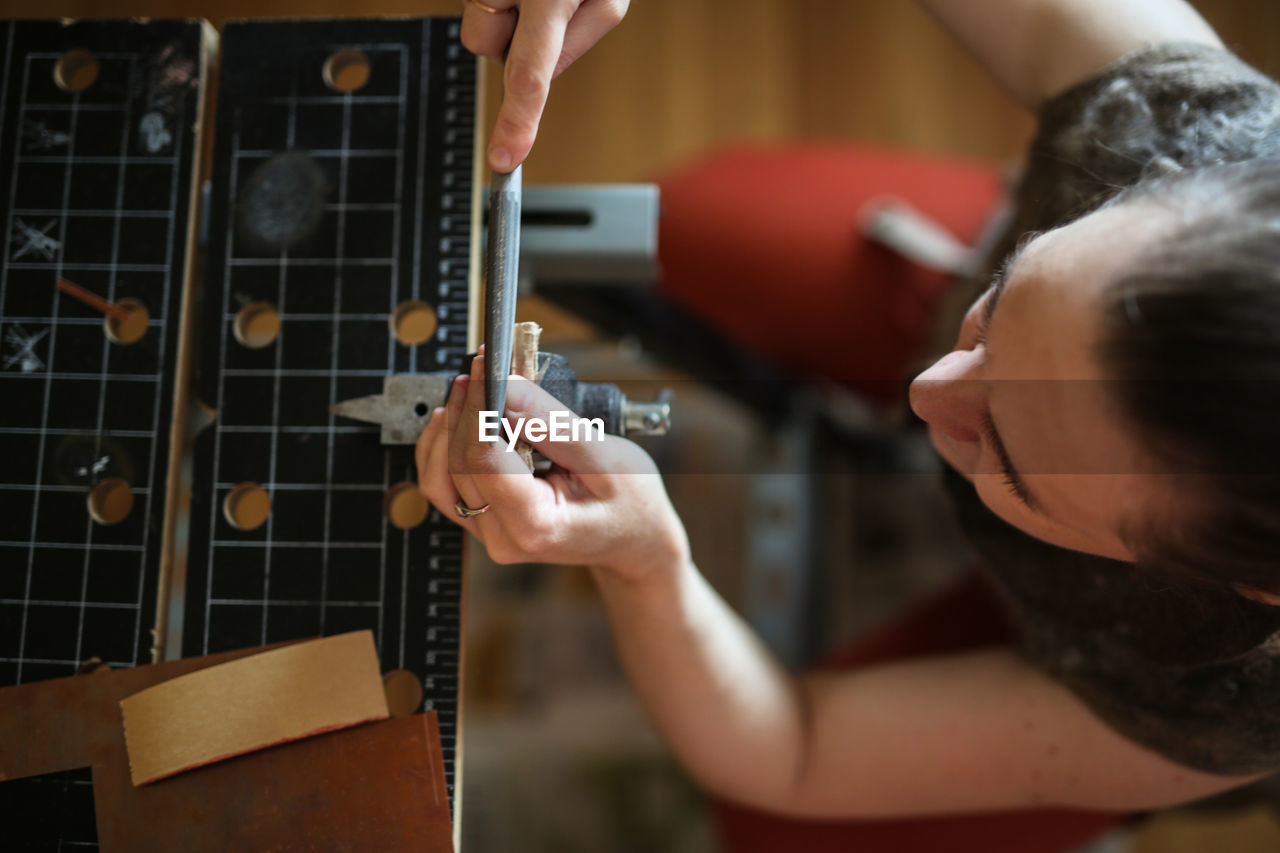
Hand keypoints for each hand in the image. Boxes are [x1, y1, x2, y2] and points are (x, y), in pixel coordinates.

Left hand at [416, 353, 687, 580]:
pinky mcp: (482, 520)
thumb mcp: (604, 456)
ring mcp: (488, 532)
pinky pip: (445, 484)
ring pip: (439, 476)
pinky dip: (444, 448)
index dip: (480, 406)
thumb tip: (506, 386)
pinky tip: (457, 419)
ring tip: (468, 388)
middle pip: (459, 463)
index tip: (488, 368)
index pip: (484, 459)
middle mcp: (503, 536)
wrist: (634, 540)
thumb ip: (550, 423)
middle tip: (482, 366)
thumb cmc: (630, 504)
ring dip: (447, 427)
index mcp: (535, 525)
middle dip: (465, 408)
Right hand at [461, 0, 629, 171]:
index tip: (503, 160)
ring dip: (504, 19)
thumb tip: (543, 78)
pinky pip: (477, 8)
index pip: (528, 75)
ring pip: (477, 29)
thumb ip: (577, 42)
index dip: (515, 123)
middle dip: (509, 40)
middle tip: (542, 9)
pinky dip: (498, 2)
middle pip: (486, 48)